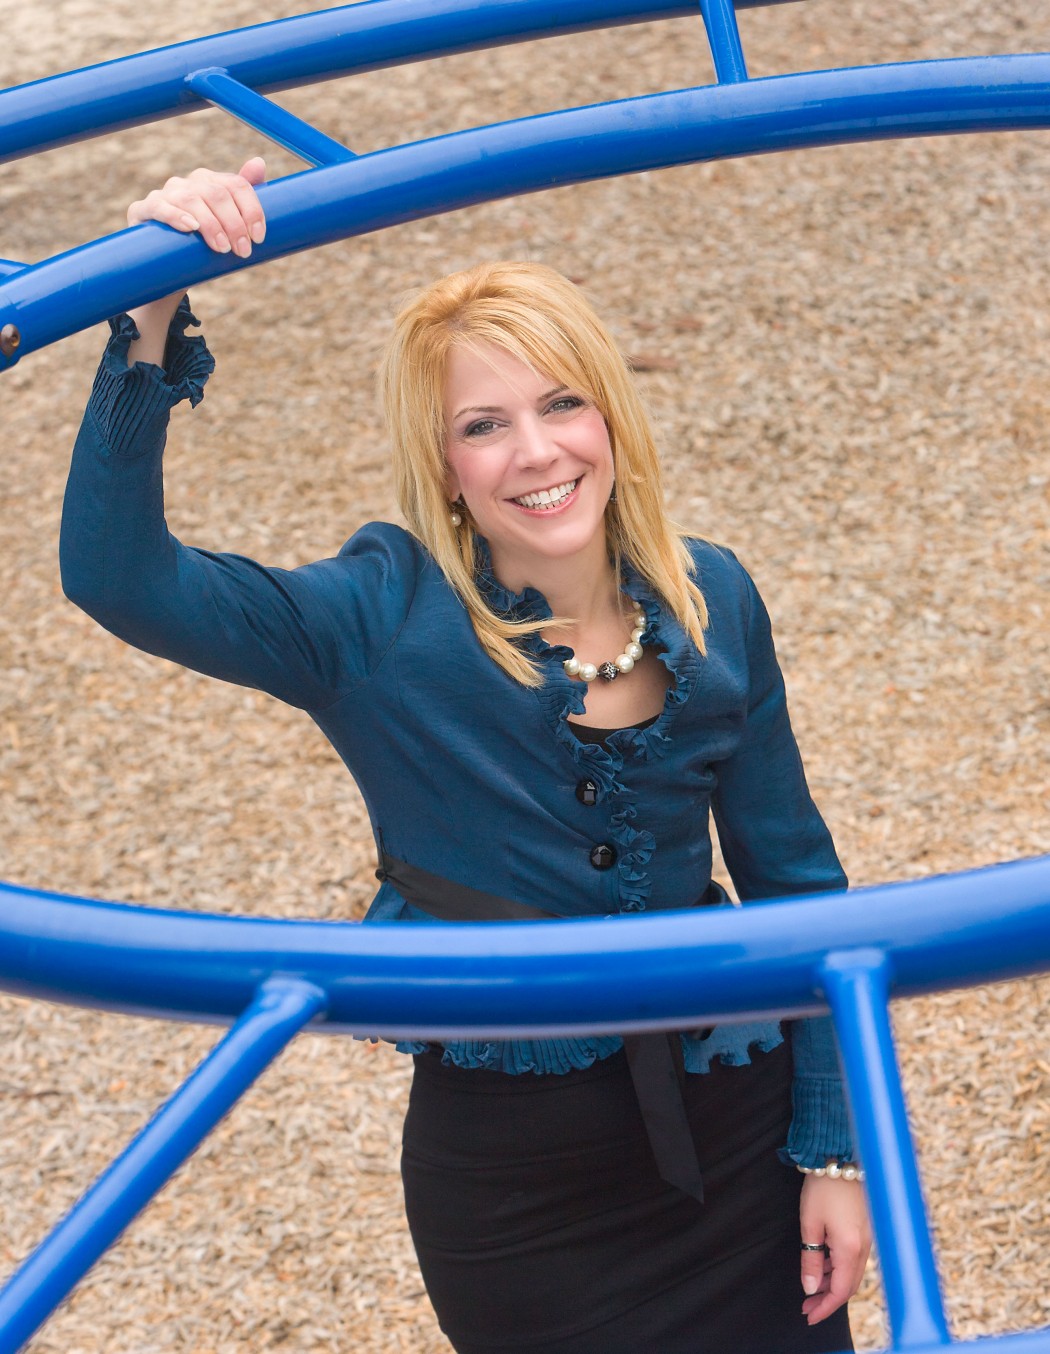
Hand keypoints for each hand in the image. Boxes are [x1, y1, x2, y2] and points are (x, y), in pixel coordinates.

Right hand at [127, 158, 267, 258]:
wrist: (166, 264)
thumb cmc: (204, 244)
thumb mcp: (228, 227)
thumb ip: (245, 199)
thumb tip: (259, 162)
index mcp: (211, 183)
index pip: (236, 185)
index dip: (251, 209)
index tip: (259, 237)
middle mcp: (189, 183)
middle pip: (217, 194)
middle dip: (234, 224)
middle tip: (243, 250)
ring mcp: (166, 194)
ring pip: (192, 200)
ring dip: (212, 225)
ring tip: (223, 249)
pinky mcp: (144, 209)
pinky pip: (159, 207)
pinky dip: (176, 216)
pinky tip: (191, 227)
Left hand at [799, 1173, 871, 1324]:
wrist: (841, 1155)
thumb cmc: (823, 1186)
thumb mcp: (810, 1222)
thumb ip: (811, 1258)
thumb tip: (811, 1287)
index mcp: (851, 1248)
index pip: (841, 1291)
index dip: (826, 1307)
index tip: (809, 1316)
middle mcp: (865, 1247)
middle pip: (849, 1285)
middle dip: (828, 1298)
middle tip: (807, 1305)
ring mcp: (869, 1237)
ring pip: (852, 1272)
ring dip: (833, 1283)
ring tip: (812, 1287)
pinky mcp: (866, 1228)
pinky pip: (855, 1257)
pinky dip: (840, 1267)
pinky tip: (824, 1265)